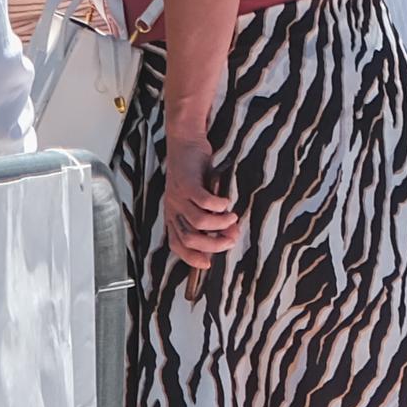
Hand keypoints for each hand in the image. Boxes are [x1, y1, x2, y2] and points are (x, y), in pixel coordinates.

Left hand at [165, 158, 237, 274]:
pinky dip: (218, 206)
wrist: (185, 143)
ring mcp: (178, 197)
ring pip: (198, 222)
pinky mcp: (187, 183)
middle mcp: (173, 209)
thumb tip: (231, 234)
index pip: (176, 244)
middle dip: (213, 244)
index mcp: (173, 215)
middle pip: (190, 238)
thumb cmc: (194, 172)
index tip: (208, 264)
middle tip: (231, 239)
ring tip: (232, 219)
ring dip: (219, 225)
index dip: (190, 257)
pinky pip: (204, 202)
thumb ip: (212, 216)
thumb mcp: (199, 198)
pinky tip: (226, 203)